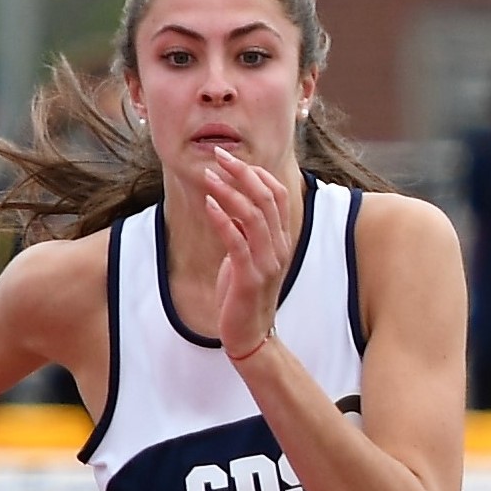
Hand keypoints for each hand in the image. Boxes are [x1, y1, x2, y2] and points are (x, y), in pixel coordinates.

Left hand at [203, 147, 298, 358]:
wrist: (250, 334)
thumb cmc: (244, 294)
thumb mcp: (248, 258)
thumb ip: (245, 233)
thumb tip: (229, 204)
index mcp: (281, 241)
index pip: (278, 196)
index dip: (257, 173)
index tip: (233, 160)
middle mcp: (279, 249)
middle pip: (267, 200)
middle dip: (242, 174)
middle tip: (219, 156)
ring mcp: (267, 263)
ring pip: (253, 217)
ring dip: (229, 192)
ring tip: (208, 177)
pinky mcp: (249, 277)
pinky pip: (237, 242)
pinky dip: (222, 220)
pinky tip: (208, 205)